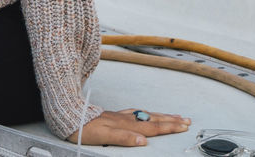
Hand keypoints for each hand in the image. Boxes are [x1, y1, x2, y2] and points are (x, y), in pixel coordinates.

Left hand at [64, 108, 190, 146]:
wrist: (68, 116)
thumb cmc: (84, 129)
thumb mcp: (103, 136)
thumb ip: (124, 138)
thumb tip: (143, 142)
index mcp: (126, 126)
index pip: (152, 128)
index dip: (169, 127)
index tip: (183, 126)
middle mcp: (125, 119)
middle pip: (152, 119)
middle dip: (170, 120)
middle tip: (186, 120)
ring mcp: (119, 116)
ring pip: (145, 115)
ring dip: (161, 115)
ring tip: (173, 115)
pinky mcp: (113, 115)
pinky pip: (135, 112)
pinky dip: (145, 113)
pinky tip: (145, 113)